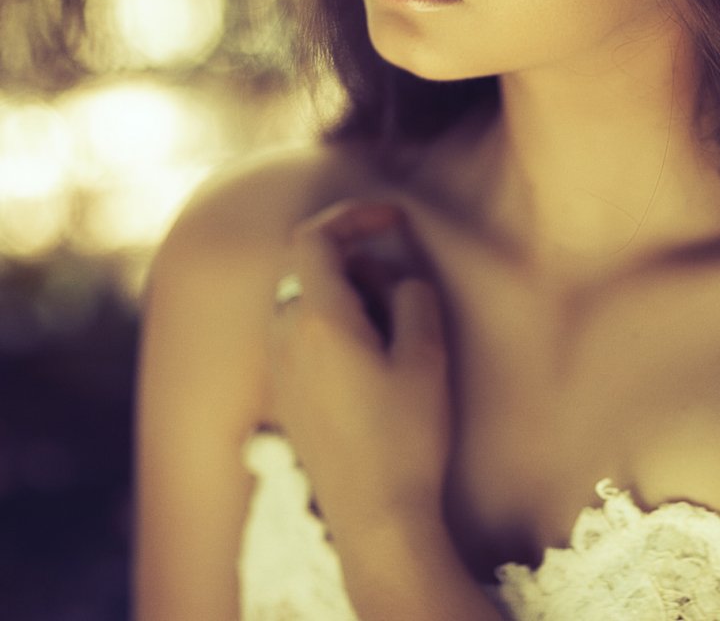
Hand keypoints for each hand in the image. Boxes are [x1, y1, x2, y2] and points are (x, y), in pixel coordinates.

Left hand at [268, 200, 452, 541]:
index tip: (393, 216)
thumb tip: (396, 277)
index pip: (314, 236)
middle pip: (306, 263)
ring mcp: (279, 366)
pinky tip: (371, 355)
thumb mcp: (427, 354)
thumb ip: (411, 294)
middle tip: (401, 285)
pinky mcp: (285, 392)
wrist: (376, 518)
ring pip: (303, 296)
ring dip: (345, 289)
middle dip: (355, 255)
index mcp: (318, 319)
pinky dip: (332, 318)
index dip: (353, 214)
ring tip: (392, 323)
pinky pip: (299, 329)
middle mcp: (285, 336)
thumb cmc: (406, 436)